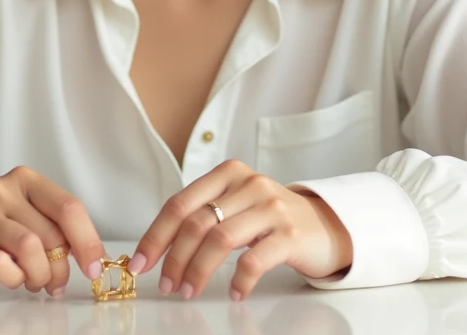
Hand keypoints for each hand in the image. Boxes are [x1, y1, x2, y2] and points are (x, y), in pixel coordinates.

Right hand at [0, 165, 105, 295]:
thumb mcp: (23, 214)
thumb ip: (53, 227)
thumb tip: (92, 258)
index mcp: (25, 179)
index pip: (69, 208)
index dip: (88, 241)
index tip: (95, 268)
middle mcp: (2, 189)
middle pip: (51, 234)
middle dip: (61, 269)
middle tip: (54, 284)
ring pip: (29, 248)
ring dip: (40, 276)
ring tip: (35, 283)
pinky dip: (14, 279)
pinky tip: (12, 279)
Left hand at [129, 159, 352, 300]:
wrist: (324, 225)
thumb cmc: (270, 219)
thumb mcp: (236, 204)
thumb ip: (204, 214)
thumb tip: (159, 246)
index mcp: (228, 173)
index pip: (181, 204)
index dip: (156, 235)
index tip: (141, 262)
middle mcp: (249, 184)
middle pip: (197, 223)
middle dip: (174, 258)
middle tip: (167, 284)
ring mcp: (271, 208)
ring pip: (220, 240)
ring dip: (198, 271)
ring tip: (189, 291)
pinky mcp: (290, 234)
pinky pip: (254, 260)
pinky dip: (238, 280)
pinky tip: (234, 293)